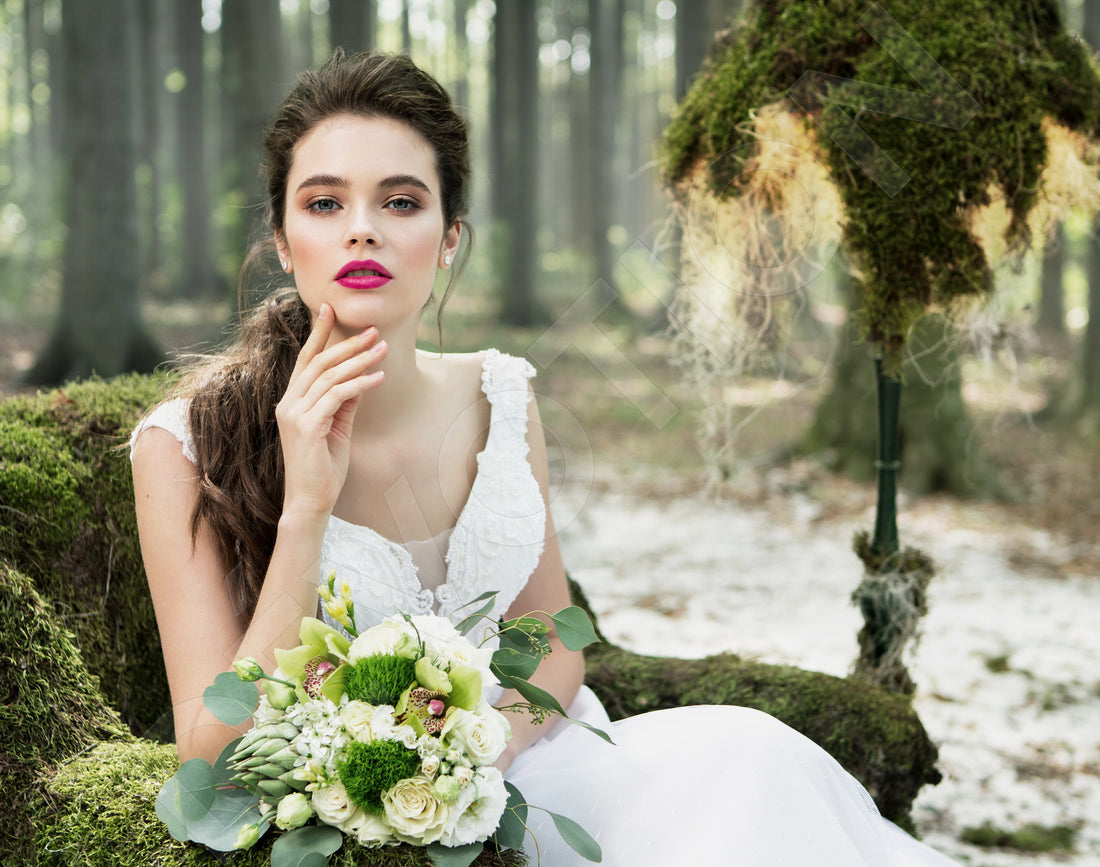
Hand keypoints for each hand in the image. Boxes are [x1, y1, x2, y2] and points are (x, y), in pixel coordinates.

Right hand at [275, 303, 386, 519]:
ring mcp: (294, 414)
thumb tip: (362, 376)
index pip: (305, 359)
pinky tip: (379, 378)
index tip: (330, 309)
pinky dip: (360, 384)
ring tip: (383, 350)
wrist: (311, 501)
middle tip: (374, 330)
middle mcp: (288, 403)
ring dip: (360, 360)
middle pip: (319, 362)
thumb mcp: (338, 427)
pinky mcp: (306, 427)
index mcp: (292, 401)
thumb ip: (345, 401)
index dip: (318, 333)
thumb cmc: (324, 467)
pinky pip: (337, 397)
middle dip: (348, 342)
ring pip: (329, 376)